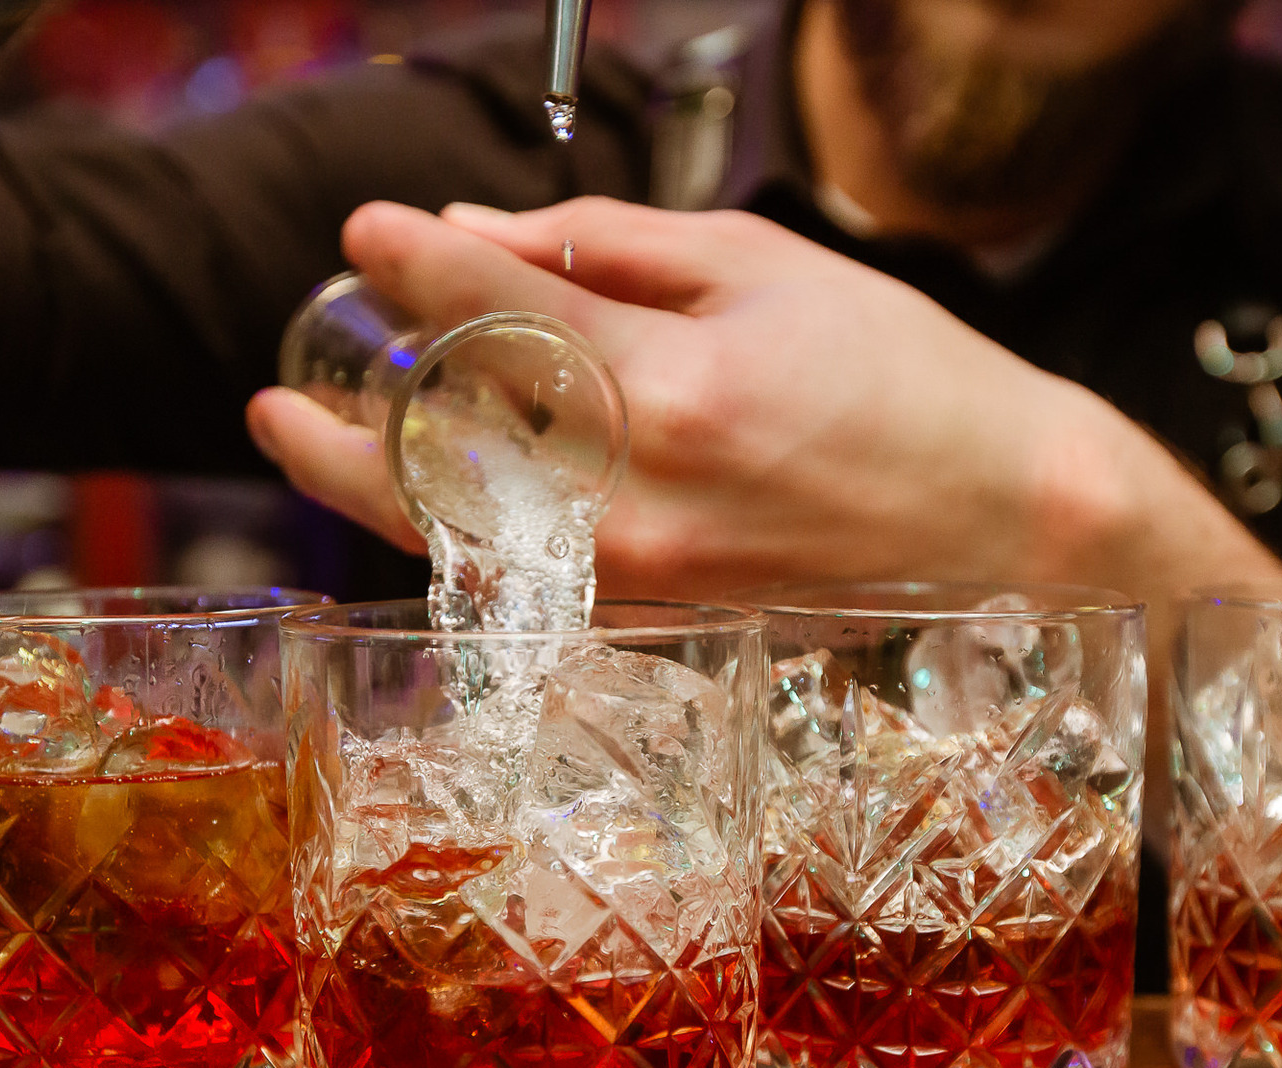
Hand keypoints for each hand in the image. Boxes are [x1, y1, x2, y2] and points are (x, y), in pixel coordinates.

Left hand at [249, 196, 1281, 604]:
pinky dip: (466, 543)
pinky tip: (438, 509)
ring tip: (321, 453)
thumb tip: (480, 233)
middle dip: (343, 429)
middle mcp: (645, 495)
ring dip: (379, 497)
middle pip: (445, 464)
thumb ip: (612, 246)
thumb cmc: (906, 375)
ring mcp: (648, 576)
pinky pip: (532, 583)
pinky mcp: (664, 620)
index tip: (364, 233)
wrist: (1007, 518)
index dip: (414, 267)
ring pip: (468, 542)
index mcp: (677, 383)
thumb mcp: (769, 267)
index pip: (498, 316)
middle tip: (275, 395)